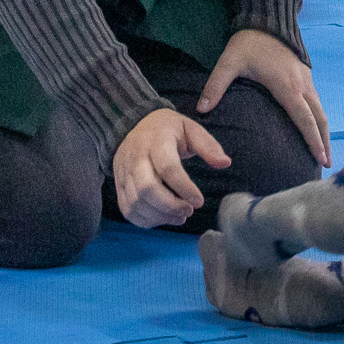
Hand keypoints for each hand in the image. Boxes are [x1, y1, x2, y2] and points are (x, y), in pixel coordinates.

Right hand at [114, 107, 229, 228]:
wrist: (135, 124)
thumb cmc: (168, 130)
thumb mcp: (191, 129)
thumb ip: (208, 146)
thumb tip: (226, 163)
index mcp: (156, 140)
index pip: (167, 167)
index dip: (184, 188)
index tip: (199, 201)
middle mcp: (135, 156)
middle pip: (146, 188)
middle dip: (170, 206)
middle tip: (188, 210)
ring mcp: (123, 171)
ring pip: (136, 202)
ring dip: (160, 216)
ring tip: (180, 215)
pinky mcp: (118, 184)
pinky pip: (128, 209)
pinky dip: (146, 220)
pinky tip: (164, 217)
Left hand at [199, 29, 330, 165]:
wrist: (266, 18)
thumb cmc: (248, 43)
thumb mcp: (229, 62)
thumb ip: (215, 86)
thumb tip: (201, 110)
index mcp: (287, 87)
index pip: (305, 119)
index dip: (313, 140)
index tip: (320, 158)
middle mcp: (301, 85)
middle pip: (319, 118)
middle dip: (324, 141)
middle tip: (327, 163)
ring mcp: (306, 79)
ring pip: (320, 110)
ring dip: (324, 130)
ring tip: (324, 151)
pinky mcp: (305, 74)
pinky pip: (317, 101)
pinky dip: (319, 117)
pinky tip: (316, 126)